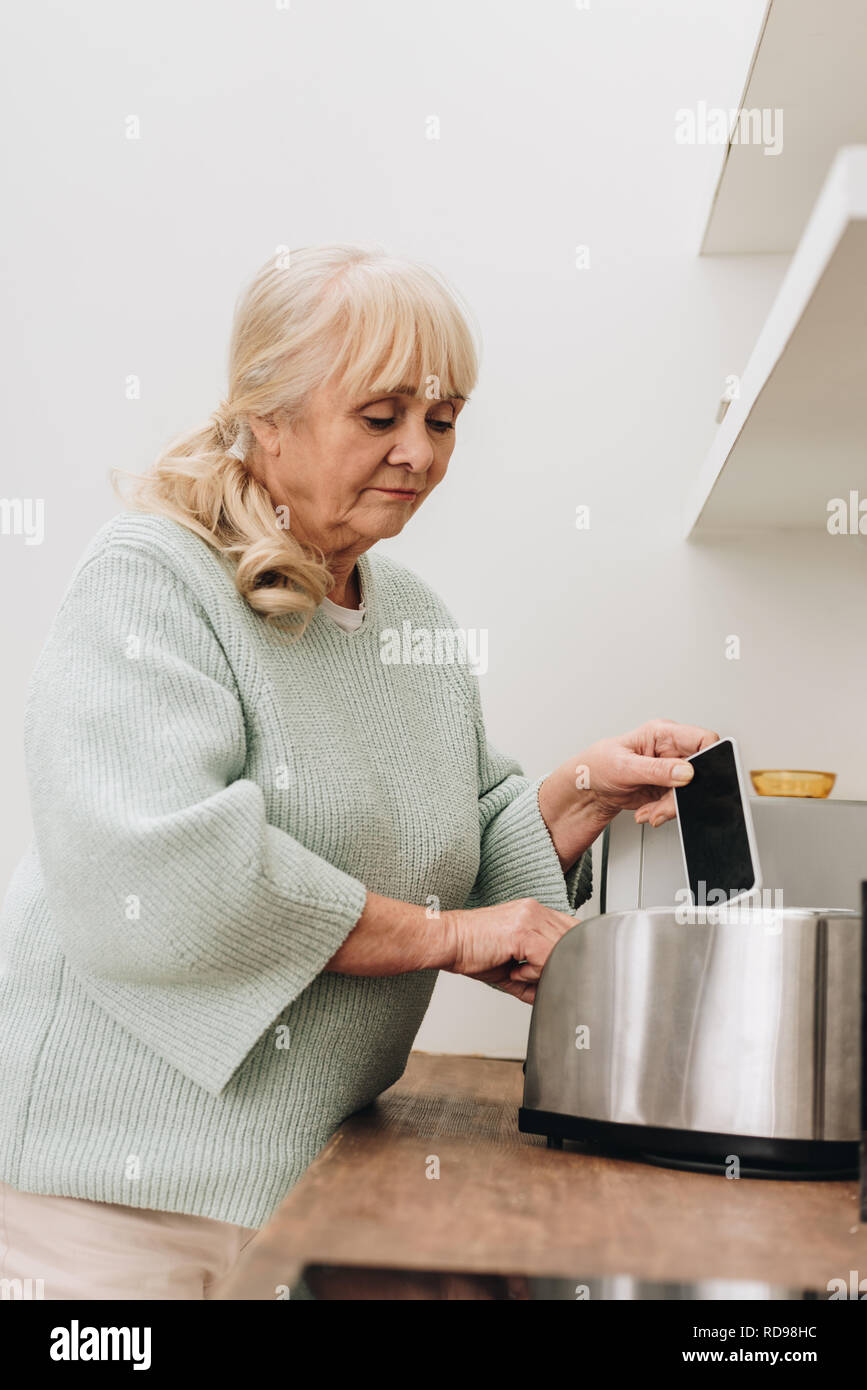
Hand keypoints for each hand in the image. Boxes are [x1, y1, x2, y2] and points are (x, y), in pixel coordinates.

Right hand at [442, 898, 577, 1003]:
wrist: (446, 942)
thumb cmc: (471, 952)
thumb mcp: (510, 966)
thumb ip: (534, 977)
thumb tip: (551, 994)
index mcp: (533, 913)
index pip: (573, 930)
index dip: (574, 954)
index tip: (564, 972)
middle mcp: (534, 910)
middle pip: (574, 940)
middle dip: (563, 966)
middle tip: (535, 979)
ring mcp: (529, 918)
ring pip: (563, 950)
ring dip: (546, 970)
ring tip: (519, 972)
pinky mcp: (521, 931)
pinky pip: (547, 958)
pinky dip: (534, 973)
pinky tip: (514, 970)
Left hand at [538, 718, 719, 867]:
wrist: (588, 789)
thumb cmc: (597, 766)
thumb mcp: (624, 767)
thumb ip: (656, 769)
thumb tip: (686, 772)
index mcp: (662, 733)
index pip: (702, 739)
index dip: (707, 758)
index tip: (695, 779)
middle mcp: (671, 750)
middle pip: (700, 772)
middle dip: (683, 794)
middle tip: (664, 805)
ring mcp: (671, 770)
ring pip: (691, 792)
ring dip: (670, 807)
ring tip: (650, 811)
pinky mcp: (668, 788)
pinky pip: (679, 804)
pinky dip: (664, 812)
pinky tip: (648, 811)